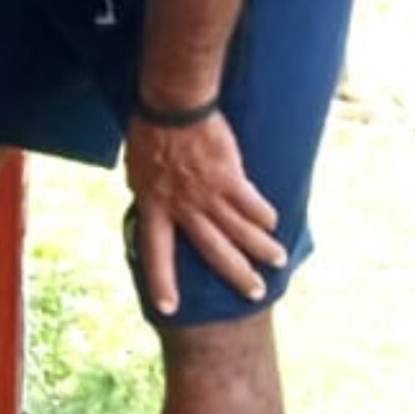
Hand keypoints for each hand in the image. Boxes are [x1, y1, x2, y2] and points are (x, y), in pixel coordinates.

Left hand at [123, 109, 287, 317]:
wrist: (172, 105)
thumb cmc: (151, 131)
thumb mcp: (137, 169)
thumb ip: (149, 192)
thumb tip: (151, 204)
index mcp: (154, 206)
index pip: (156, 253)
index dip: (161, 281)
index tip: (168, 308)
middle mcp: (182, 207)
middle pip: (213, 250)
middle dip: (237, 274)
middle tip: (256, 292)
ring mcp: (207, 195)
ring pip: (239, 232)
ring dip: (261, 249)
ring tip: (277, 260)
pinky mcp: (229, 178)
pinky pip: (252, 205)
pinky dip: (264, 216)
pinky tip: (273, 224)